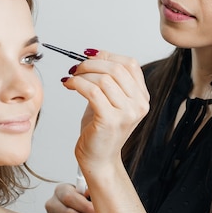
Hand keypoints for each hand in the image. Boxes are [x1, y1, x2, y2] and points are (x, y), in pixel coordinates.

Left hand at [61, 50, 149, 169]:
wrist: (99, 158)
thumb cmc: (101, 129)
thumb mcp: (111, 100)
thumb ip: (109, 79)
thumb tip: (93, 54)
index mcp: (142, 97)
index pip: (129, 64)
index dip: (107, 55)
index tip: (89, 55)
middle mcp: (139, 104)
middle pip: (116, 68)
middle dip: (91, 63)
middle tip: (76, 67)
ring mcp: (126, 113)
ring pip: (103, 79)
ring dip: (82, 74)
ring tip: (72, 78)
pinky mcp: (110, 120)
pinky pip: (92, 91)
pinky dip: (77, 84)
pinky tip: (69, 85)